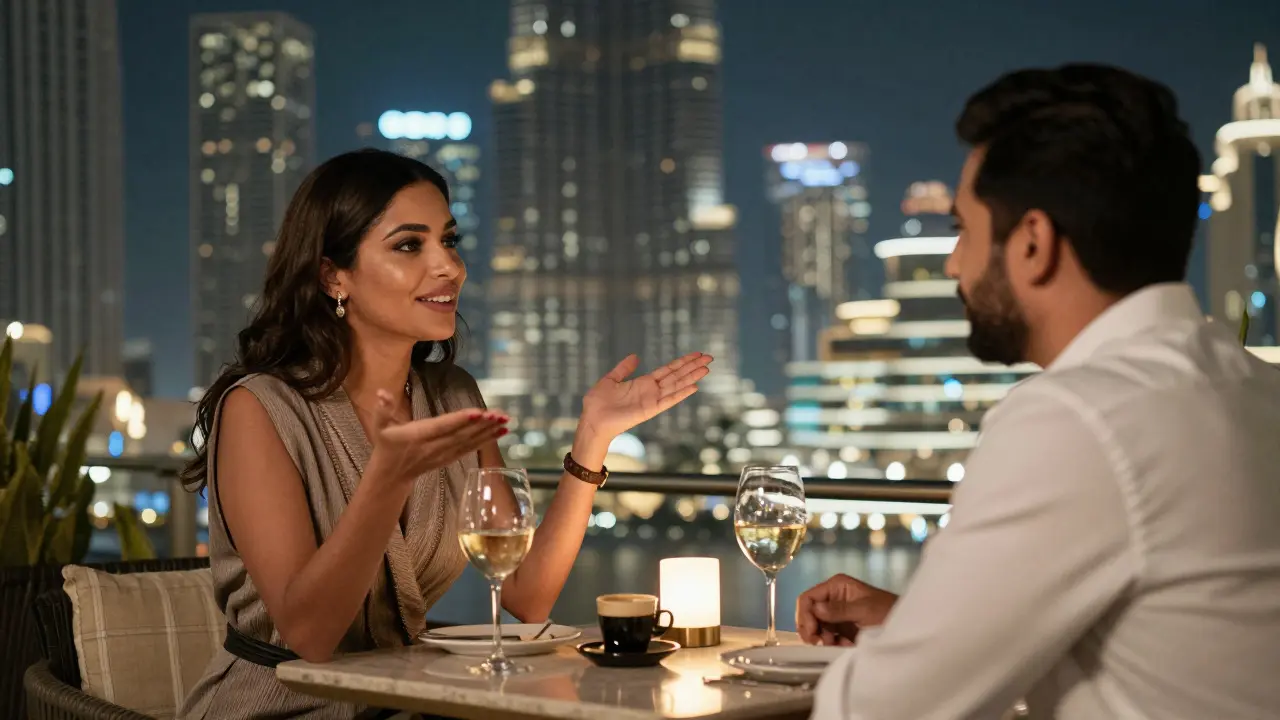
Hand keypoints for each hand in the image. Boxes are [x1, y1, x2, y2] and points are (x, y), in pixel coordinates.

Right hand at [366, 389, 508, 484]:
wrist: (392, 475)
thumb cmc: (386, 446)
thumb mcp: (379, 427)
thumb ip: (381, 410)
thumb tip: (380, 392)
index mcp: (417, 436)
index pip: (442, 427)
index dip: (460, 420)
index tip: (478, 412)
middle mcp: (434, 447)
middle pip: (461, 434)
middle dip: (482, 424)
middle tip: (501, 414)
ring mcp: (444, 454)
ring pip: (469, 442)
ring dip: (488, 432)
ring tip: (506, 421)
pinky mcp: (450, 458)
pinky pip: (470, 448)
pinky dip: (486, 440)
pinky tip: (501, 432)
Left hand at [580, 352, 712, 439]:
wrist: (592, 420)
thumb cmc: (598, 403)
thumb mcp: (610, 379)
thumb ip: (624, 369)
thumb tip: (635, 357)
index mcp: (643, 382)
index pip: (668, 369)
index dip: (683, 362)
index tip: (697, 354)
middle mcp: (651, 391)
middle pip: (677, 375)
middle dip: (693, 366)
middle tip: (710, 357)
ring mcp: (652, 400)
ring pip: (677, 385)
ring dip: (692, 377)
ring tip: (707, 369)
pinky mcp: (650, 410)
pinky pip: (668, 400)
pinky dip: (681, 394)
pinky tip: (694, 387)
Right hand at [796, 573, 897, 646]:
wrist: (907, 626)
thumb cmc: (890, 611)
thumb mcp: (865, 610)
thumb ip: (840, 610)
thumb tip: (817, 609)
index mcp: (836, 586)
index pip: (807, 598)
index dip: (805, 615)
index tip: (813, 631)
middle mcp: (833, 598)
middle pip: (807, 613)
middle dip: (811, 629)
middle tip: (820, 642)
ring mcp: (836, 613)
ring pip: (814, 627)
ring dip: (820, 638)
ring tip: (834, 644)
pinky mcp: (841, 628)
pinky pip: (825, 636)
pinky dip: (830, 643)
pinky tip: (842, 646)